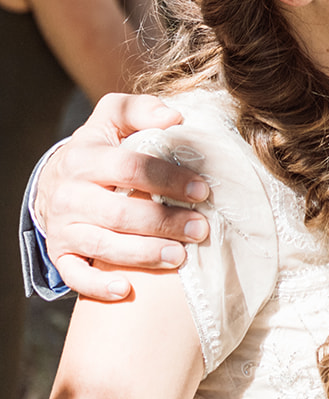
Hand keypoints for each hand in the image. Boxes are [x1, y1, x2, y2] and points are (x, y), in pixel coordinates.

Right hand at [38, 93, 208, 301]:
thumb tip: (174, 117)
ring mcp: (63, 227)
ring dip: (144, 254)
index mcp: (86, 158)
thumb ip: (142, 110)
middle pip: (120, 213)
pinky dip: (98, 285)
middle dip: (164, 223)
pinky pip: (74, 275)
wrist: (55, 179)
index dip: (170, 180)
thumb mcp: (114, 117)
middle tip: (202, 229)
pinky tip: (127, 289)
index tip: (203, 191)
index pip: (132, 168)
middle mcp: (70, 194)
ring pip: (103, 245)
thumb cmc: (102, 146)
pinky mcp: (59, 253)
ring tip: (180, 257)